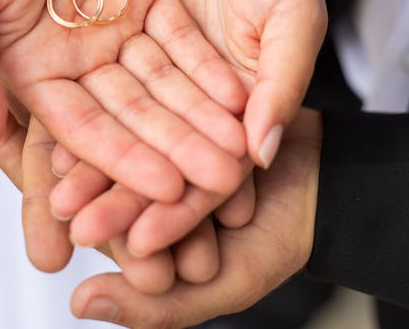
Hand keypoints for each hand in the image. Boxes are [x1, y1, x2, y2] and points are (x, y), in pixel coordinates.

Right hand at [0, 0, 248, 202]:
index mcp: (29, 70)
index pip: (83, 129)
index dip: (124, 160)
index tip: (167, 190)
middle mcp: (75, 59)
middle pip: (134, 115)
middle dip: (178, 148)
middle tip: (221, 180)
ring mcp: (114, 29)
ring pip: (166, 84)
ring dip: (202, 116)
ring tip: (239, 149)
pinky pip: (183, 39)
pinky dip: (209, 68)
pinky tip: (240, 95)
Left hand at [50, 0, 326, 256]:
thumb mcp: (295, 22)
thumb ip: (281, 87)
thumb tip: (262, 153)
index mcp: (241, 109)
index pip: (207, 172)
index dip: (179, 210)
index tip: (145, 241)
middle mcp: (191, 98)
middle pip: (153, 158)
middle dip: (119, 197)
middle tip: (85, 230)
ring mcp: (152, 67)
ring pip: (119, 125)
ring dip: (90, 163)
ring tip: (59, 199)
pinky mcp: (122, 39)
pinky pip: (96, 80)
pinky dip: (78, 106)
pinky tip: (50, 138)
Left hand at [70, 108, 321, 327]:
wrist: (330, 181)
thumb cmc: (281, 238)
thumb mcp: (228, 283)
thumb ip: (157, 306)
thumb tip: (78, 304)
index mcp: (150, 232)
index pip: (120, 233)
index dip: (105, 229)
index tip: (83, 230)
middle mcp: (151, 187)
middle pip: (120, 188)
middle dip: (98, 191)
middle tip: (78, 192)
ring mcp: (166, 147)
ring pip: (136, 148)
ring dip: (114, 151)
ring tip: (93, 150)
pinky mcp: (184, 109)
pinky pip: (167, 110)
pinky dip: (154, 110)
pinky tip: (133, 101)